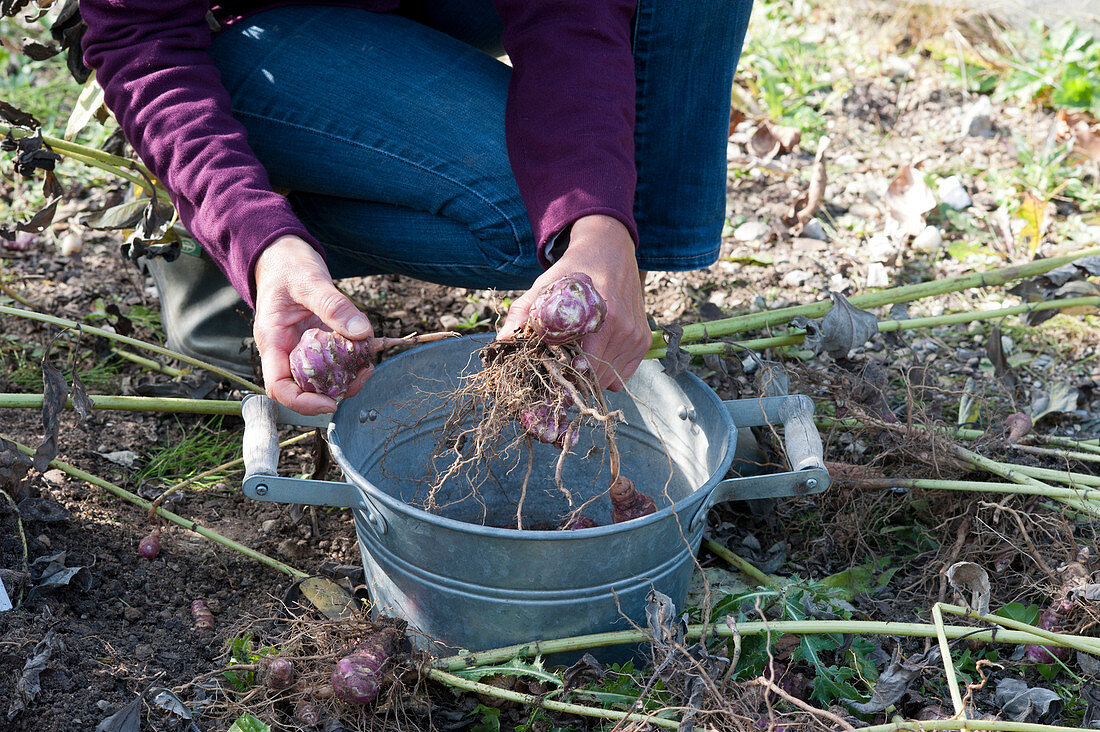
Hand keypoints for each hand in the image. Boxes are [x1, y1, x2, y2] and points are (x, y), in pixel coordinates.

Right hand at [253, 236, 373, 414]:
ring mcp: (303, 347)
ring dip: (348, 376)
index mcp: (273, 342)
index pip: (279, 387)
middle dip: (335, 390)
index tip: (331, 403)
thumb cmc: (287, 265)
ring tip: (368, 362)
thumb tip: (362, 332)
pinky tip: (367, 347)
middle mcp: (286, 350)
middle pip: (306, 388)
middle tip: (363, 374)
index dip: (302, 403)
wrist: (284, 253)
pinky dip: (352, 359)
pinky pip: (335, 359)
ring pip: (324, 377)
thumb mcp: (309, 281)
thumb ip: (333, 306)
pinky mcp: (318, 340)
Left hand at [498, 215, 650, 390]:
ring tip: (576, 359)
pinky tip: (594, 355)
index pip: (584, 367)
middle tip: (559, 368)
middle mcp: (624, 328)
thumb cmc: (574, 271)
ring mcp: (636, 336)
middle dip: (575, 379)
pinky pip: (623, 374)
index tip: (550, 375)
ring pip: (610, 379)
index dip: (564, 377)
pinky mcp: (642, 340)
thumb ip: (523, 313)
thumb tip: (502, 340)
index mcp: (603, 316)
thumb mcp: (545, 286)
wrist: (609, 250)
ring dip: (591, 376)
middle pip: (596, 377)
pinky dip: (608, 371)